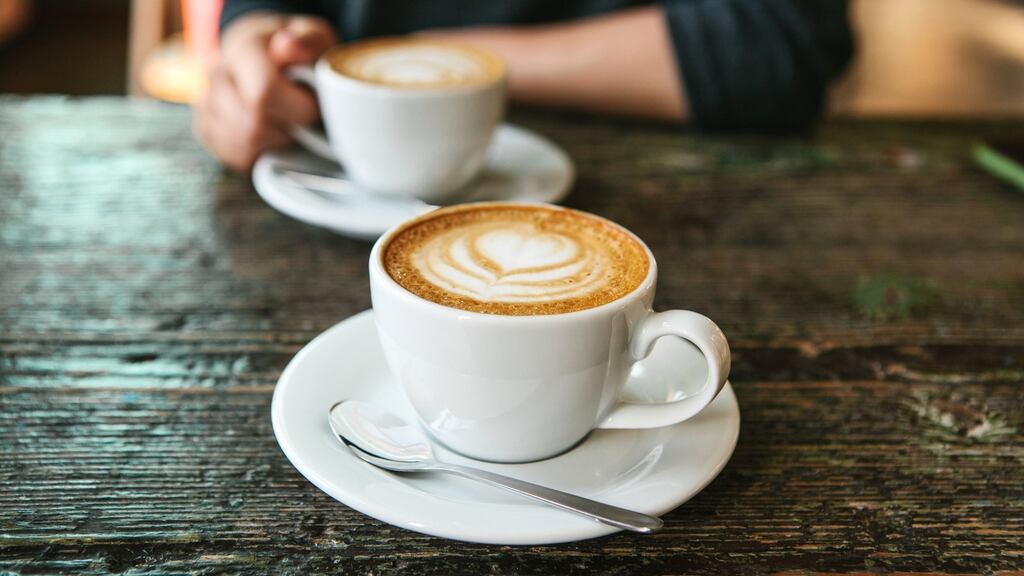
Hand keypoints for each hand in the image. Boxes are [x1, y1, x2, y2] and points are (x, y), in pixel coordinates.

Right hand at [194, 13, 335, 170]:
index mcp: (244, 50)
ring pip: (241, 144)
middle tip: (302, 119)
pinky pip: (232, 156)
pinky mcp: (205, 129)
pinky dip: (260, 154)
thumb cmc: (295, 50)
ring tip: (287, 125)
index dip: (300, 109)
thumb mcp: (313, 36)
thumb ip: (308, 41)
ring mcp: (206, 104)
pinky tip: (272, 138)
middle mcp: (218, 75)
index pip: (264, 93)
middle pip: (252, 125)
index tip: (315, 106)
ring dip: (274, 143)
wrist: (263, 52)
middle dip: (288, 130)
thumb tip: (288, 46)